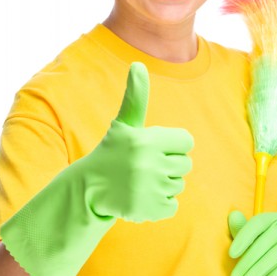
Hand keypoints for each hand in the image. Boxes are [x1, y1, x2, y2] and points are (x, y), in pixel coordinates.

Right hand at [85, 62, 193, 221]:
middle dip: (169, 165)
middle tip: (144, 167)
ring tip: (140, 182)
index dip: (172, 145)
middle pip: (186, 165)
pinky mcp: (150, 210)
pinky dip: (160, 204)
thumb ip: (136, 96)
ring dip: (164, 185)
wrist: (89, 189)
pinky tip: (141, 197)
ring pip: (179, 185)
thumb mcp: (124, 124)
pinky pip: (173, 205)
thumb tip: (138, 65)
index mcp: (147, 140)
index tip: (153, 148)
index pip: (186, 141)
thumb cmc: (113, 152)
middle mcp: (149, 164)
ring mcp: (150, 189)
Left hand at [228, 211, 276, 275]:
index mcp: (273, 218)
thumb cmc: (266, 252)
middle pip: (265, 243)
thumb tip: (233, 215)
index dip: (243, 238)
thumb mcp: (254, 241)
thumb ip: (242, 229)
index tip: (231, 254)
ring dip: (256, 273)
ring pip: (275, 257)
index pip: (257, 223)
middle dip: (247, 262)